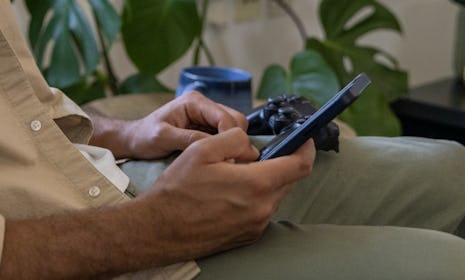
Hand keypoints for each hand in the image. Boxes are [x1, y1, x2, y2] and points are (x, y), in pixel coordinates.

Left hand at [111, 92, 247, 158]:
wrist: (134, 140)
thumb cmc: (144, 137)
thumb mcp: (163, 138)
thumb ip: (188, 139)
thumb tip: (214, 144)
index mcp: (194, 101)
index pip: (225, 117)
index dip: (230, 137)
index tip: (228, 158)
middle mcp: (203, 105)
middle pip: (236, 120)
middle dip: (233, 140)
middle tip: (227, 161)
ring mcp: (206, 116)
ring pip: (233, 129)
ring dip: (230, 144)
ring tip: (221, 162)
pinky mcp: (207, 128)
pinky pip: (224, 137)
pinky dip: (224, 147)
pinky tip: (217, 160)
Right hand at [133, 128, 315, 257]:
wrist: (159, 229)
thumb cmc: (177, 190)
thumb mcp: (202, 149)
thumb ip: (234, 138)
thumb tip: (251, 144)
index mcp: (255, 184)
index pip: (300, 165)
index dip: (305, 147)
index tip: (303, 139)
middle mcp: (262, 208)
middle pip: (287, 179)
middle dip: (277, 163)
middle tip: (252, 156)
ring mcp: (256, 225)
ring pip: (273, 195)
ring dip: (262, 182)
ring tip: (232, 177)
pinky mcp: (248, 236)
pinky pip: (261, 210)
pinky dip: (253, 198)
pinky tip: (228, 195)